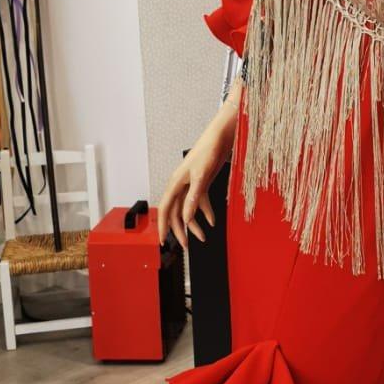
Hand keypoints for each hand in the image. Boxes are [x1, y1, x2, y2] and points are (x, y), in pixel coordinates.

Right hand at [156, 115, 233, 250]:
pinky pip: (200, 202)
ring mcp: (191, 185)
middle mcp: (180, 185)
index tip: (163, 240)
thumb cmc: (208, 152)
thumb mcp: (201, 176)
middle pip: (176, 212)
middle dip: (180, 230)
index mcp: (175, 183)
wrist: (220, 138)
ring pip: (188, 209)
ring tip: (202, 237)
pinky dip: (206, 212)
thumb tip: (186, 218)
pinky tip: (212, 221)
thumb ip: (193, 197)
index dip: (162, 225)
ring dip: (194, 224)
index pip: (165, 209)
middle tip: (185, 245)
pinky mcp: (202, 183)